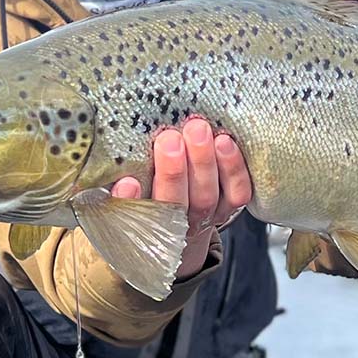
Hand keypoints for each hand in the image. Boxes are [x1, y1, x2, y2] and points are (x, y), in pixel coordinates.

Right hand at [111, 118, 252, 279]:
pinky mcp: (229, 206)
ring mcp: (205, 216)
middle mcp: (175, 224)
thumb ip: (120, 186)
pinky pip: (237, 193)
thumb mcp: (128, 195)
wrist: (180, 227)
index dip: (131, 202)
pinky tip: (225, 142)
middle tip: (169, 138)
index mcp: (144, 224)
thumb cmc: (147, 198)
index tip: (128, 182)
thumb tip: (123, 174)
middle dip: (173, 172)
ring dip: (204, 163)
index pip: (135, 217)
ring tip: (198, 130)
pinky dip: (234, 169)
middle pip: (175, 204)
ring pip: (207, 197)